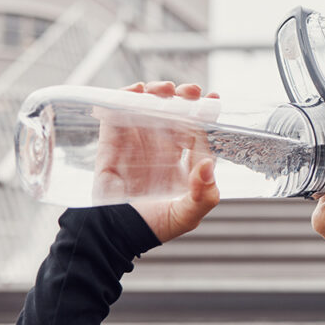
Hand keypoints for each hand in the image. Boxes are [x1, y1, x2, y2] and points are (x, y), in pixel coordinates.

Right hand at [94, 81, 220, 242]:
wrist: (115, 234)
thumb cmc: (152, 228)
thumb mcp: (186, 215)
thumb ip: (204, 195)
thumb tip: (209, 165)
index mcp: (181, 167)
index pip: (196, 135)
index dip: (204, 115)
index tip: (213, 99)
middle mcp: (160, 152)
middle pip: (174, 115)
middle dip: (183, 99)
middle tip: (191, 91)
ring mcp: (135, 145)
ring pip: (148, 109)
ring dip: (156, 94)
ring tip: (165, 90)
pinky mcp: (111, 142)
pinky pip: (117, 113)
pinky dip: (124, 98)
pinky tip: (136, 91)